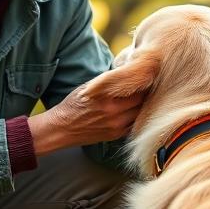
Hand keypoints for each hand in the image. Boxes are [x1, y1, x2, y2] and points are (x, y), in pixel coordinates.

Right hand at [28, 71, 146, 155]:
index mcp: (107, 98)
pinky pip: (133, 124)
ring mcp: (117, 126)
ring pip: (140, 113)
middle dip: (145, 94)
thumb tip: (127, 73)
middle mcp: (114, 113)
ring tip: (141, 98)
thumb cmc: (73, 105)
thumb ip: (108, 82)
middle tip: (147, 86)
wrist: (62, 129)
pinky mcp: (116, 135)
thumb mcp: (89, 87)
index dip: (143, 82)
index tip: (145, 77)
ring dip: (142, 106)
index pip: (136, 89)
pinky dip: (135, 117)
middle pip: (141, 102)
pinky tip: (133, 111)